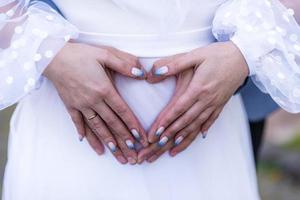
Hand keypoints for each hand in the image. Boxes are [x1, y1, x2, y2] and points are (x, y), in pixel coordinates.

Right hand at [44, 42, 147, 164]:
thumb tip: (142, 74)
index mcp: (104, 89)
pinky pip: (78, 123)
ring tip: (117, 155)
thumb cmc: (81, 54)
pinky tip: (88, 143)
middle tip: (132, 156)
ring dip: (108, 142)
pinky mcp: (70, 106)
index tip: (140, 138)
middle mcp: (93, 101)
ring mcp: (81, 105)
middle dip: (124, 141)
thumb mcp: (105, 53)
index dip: (132, 125)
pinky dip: (84, 134)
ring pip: (97, 128)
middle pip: (112, 124)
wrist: (52, 56)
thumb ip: (125, 64)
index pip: (122, 111)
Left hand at [139, 41, 248, 162]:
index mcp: (198, 88)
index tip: (154, 134)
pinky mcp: (221, 104)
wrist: (245, 56)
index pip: (177, 109)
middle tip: (157, 147)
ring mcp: (215, 104)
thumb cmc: (218, 54)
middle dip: (169, 136)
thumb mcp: (195, 55)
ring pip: (197, 125)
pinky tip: (197, 137)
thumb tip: (153, 73)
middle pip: (185, 122)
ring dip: (184, 139)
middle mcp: (206, 100)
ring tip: (172, 150)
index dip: (165, 122)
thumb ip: (174, 64)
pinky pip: (210, 121)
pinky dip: (201, 131)